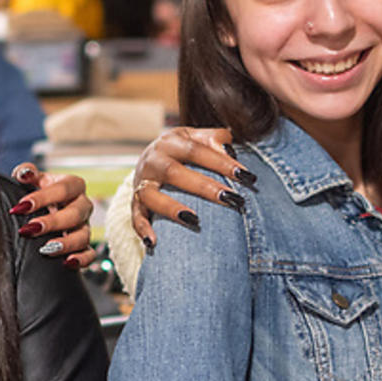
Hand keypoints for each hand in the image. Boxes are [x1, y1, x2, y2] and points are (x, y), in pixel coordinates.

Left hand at [10, 164, 95, 267]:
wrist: (46, 210)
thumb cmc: (39, 193)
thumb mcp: (33, 179)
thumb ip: (26, 173)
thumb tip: (23, 174)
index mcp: (72, 185)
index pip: (62, 189)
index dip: (42, 197)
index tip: (21, 207)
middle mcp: (82, 205)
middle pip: (75, 213)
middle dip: (53, 222)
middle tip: (30, 229)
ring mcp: (84, 226)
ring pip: (83, 236)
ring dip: (66, 243)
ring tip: (46, 249)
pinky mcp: (84, 246)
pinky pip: (90, 254)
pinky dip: (82, 259)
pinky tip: (67, 263)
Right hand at [130, 126, 249, 246]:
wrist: (151, 158)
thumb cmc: (184, 150)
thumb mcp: (197, 138)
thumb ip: (215, 140)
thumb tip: (230, 151)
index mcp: (171, 141)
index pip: (197, 150)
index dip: (221, 162)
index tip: (246, 176)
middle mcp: (153, 160)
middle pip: (174, 172)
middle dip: (204, 187)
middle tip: (232, 199)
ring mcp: (142, 181)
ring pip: (151, 195)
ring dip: (171, 208)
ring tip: (194, 220)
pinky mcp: (135, 201)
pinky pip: (135, 216)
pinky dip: (142, 229)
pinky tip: (153, 242)